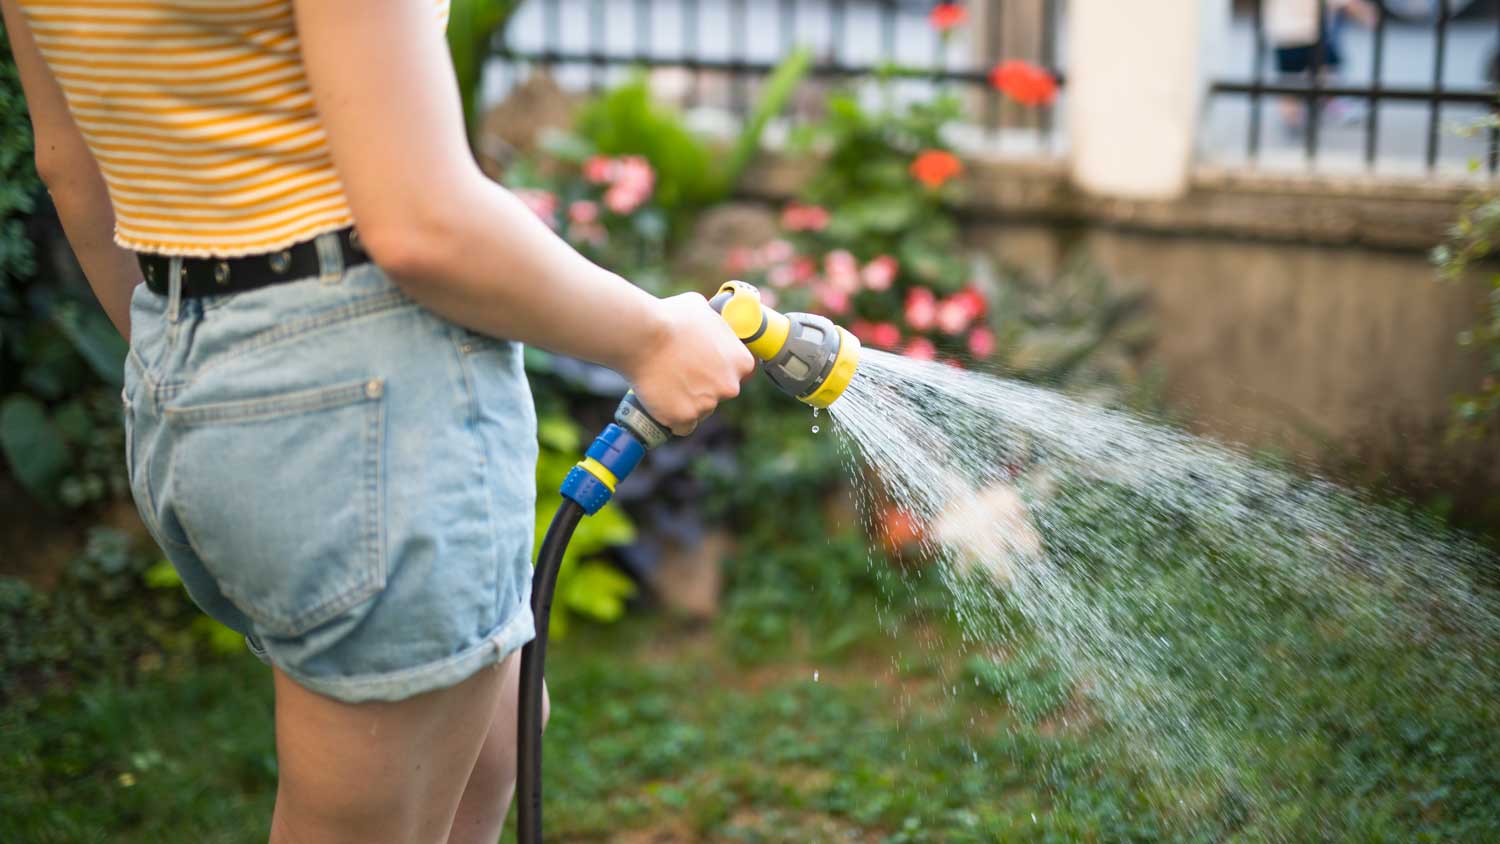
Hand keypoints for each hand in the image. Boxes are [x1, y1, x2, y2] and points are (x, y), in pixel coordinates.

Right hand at [625, 292, 755, 435]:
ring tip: (666, 384)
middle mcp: (730, 387)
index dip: (720, 369)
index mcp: (741, 362)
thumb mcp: (702, 308)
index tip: (704, 365)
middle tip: (681, 373)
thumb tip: (709, 320)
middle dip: (704, 387)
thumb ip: (713, 323)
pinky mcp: (683, 418)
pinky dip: (672, 419)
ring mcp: (707, 405)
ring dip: (687, 403)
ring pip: (700, 411)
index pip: (738, 373)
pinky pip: (682, 426)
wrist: (644, 335)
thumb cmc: (671, 317)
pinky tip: (662, 404)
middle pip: (720, 394)